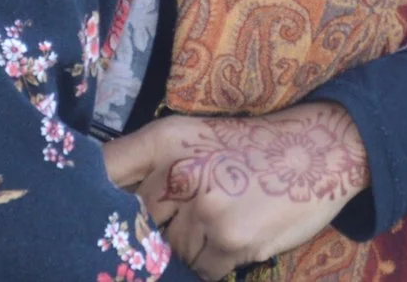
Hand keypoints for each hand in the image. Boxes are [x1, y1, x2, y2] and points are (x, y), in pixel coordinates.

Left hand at [104, 104, 368, 279]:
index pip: (107, 169)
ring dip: (196, 246)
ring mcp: (206, 208)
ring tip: (228, 217)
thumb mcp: (196, 137)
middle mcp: (180, 171)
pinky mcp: (231, 240)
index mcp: (166, 138)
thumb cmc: (252, 147)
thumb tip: (100, 210)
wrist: (322, 148)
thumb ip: (149, 166)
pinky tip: (242, 234)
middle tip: (203, 209)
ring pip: (174, 252)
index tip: (83, 213)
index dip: (90, 195)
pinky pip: (204, 269)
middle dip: (163, 228)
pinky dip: (220, 261)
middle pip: (142, 225)